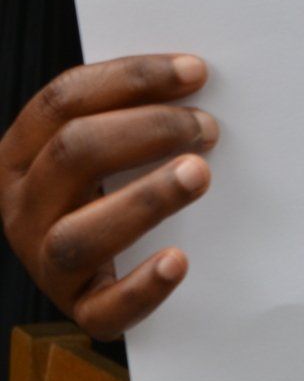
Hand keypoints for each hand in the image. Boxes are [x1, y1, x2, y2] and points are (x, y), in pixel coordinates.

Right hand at [0, 55, 215, 339]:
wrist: (88, 269)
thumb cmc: (105, 185)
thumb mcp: (95, 146)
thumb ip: (126, 114)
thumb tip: (196, 78)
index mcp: (20, 153)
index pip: (62, 101)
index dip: (131, 78)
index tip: (196, 71)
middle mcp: (23, 207)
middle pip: (72, 155)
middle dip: (147, 131)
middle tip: (206, 127)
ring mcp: (45, 262)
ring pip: (80, 234)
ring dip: (145, 199)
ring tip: (198, 175)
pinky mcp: (80, 308)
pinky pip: (104, 308)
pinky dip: (141, 287)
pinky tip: (179, 261)